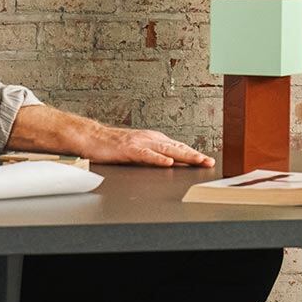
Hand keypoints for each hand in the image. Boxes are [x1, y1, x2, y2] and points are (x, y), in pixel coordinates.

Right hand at [86, 126, 212, 167]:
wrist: (92, 137)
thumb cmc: (114, 145)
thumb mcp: (139, 150)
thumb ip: (155, 155)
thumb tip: (172, 164)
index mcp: (154, 139)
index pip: (179, 147)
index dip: (194, 154)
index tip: (207, 161)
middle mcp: (151, 139)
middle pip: (178, 148)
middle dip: (195, 155)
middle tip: (210, 162)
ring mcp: (140, 143)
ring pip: (167, 150)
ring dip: (184, 156)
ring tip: (198, 161)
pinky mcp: (129, 150)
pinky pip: (146, 155)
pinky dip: (158, 159)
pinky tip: (168, 163)